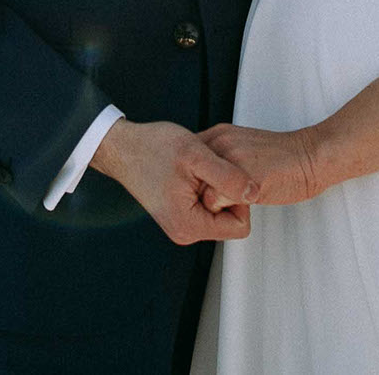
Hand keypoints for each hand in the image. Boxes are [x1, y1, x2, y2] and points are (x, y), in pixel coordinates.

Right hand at [90, 119, 253, 244]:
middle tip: (206, 169)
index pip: (240, 227)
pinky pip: (208, 205)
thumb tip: (255, 192)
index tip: (223, 176)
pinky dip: (206, 187)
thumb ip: (229, 177)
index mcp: (189, 225)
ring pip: (221, 211)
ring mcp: (182, 224)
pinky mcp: (180, 214)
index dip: (239, 197)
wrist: (124, 147)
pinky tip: (192, 171)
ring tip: (196, 169)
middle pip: (231, 220)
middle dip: (227, 193)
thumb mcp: (197, 156)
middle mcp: (185, 231)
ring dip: (216, 188)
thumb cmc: (151, 148)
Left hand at [199, 123, 328, 206]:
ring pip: (199, 191)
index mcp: (219, 136)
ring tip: (236, 203)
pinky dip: (227, 210)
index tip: (207, 193)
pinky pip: (214, 201)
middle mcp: (219, 142)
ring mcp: (229, 157)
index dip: (196, 184)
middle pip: (189, 179)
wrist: (312, 157)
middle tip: (223, 203)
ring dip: (214, 204)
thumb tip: (204, 182)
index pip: (188, 165)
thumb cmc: (284, 160)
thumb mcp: (245, 152)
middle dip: (200, 195)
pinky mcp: (240, 176)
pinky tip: (247, 205)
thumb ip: (223, 161)